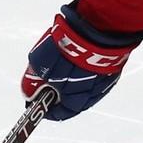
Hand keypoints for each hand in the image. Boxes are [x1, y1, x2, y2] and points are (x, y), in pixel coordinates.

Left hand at [22, 2, 142, 120]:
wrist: (96, 29)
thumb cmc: (67, 51)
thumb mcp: (39, 66)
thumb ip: (33, 83)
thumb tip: (28, 93)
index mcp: (76, 101)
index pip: (58, 114)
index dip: (44, 106)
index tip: (35, 98)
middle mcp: (94, 94)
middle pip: (73, 99)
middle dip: (58, 90)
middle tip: (47, 76)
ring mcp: (106, 79)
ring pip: (86, 84)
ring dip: (73, 77)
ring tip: (62, 61)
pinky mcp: (113, 65)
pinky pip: (96, 71)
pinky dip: (86, 67)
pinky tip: (78, 54)